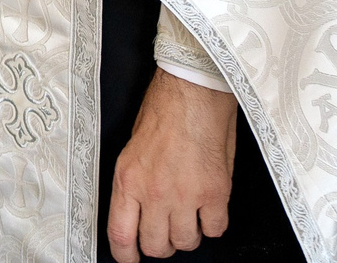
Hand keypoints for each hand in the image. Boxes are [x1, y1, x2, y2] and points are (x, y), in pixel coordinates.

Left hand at [108, 71, 237, 261]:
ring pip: (187, 242)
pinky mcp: (215, 192)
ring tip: (190, 214)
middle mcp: (155, 192)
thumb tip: (139, 213)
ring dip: (189, 233)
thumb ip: (134, 185)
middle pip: (157, 246)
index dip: (126, 255)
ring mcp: (186, 195)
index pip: (121, 235)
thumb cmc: (164, 111)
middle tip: (167, 229)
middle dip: (162, 244)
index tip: (132, 257)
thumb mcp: (132, 150)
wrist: (193, 90)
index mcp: (128, 180)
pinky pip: (215, 229)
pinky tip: (210, 207)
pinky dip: (213, 223)